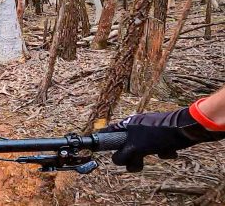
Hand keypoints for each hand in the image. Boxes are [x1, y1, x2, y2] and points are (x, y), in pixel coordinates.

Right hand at [100, 107, 224, 171]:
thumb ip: (123, 154)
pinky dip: (160, 152)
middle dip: (131, 155)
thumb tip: (116, 160)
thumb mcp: (136, 147)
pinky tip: (167, 152)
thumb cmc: (159, 134)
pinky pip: (155, 147)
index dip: (104, 140)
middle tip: (134, 162)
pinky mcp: (162, 136)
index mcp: (127, 124)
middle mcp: (136, 126)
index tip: (99, 149)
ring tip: (152, 157)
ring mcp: (149, 131)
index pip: (109, 131)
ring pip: (141, 148)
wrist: (185, 129)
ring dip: (146, 156)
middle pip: (125, 144)